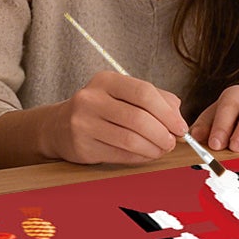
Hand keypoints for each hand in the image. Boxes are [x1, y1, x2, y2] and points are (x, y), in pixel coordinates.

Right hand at [45, 71, 187, 165]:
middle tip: (172, 142)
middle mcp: (91, 99)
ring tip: (161, 150)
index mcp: (106, 80)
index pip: (144, 92)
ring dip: (153, 148)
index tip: (181, 127)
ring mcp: (83, 123)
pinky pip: (120, 155)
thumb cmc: (101, 109)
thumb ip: (155, 99)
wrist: (58, 126)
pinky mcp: (82, 146)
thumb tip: (179, 118)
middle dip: (162, 133)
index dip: (167, 112)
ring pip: (130, 140)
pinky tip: (146, 155)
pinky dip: (140, 157)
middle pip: (139, 118)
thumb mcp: (123, 94)